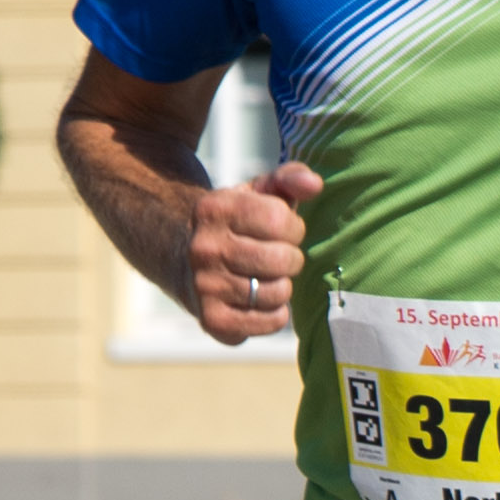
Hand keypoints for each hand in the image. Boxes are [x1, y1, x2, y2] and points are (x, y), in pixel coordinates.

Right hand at [190, 163, 321, 340]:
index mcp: (215, 209)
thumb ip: (290, 178)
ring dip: (283, 286)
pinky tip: (262, 301)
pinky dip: (276, 314)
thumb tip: (314, 184)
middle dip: (291, 258)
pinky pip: (269, 321)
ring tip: (268, 278)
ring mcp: (205, 285)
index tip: (282, 230)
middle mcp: (204, 247)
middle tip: (277, 257)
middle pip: (282, 259)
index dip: (292, 227)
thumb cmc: (236, 224)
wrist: (184, 261)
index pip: (279, 219)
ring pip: (278, 292)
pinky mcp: (212, 320)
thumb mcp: (257, 192)